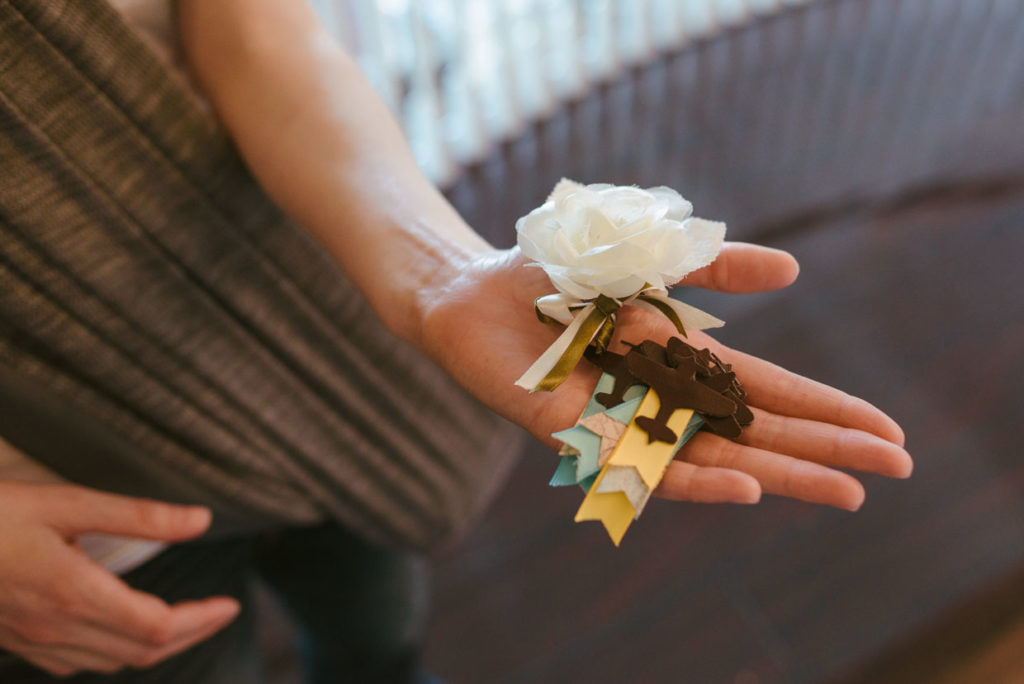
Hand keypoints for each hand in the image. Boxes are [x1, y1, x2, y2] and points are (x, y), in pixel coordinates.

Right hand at [0, 482, 239, 676]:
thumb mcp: (68, 502)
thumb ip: (138, 515)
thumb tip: (199, 519)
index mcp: (75, 594)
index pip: (157, 627)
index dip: (201, 619)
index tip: (230, 604)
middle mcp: (57, 628)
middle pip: (142, 651)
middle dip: (191, 634)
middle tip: (219, 613)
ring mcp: (34, 641)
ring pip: (112, 662)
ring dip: (157, 646)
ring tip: (187, 620)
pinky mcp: (17, 641)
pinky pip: (78, 662)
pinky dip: (116, 651)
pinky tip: (122, 629)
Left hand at [421, 243, 911, 509]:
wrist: (474, 288)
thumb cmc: (557, 271)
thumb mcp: (649, 258)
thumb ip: (713, 267)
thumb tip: (792, 270)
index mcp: (684, 358)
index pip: (771, 391)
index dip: (828, 410)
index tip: (886, 431)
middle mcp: (662, 397)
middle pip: (757, 431)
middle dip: (824, 450)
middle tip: (895, 472)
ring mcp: (624, 419)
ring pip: (713, 458)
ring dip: (778, 475)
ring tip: (843, 492)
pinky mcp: (579, 433)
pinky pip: (642, 464)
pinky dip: (693, 478)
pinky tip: (743, 486)